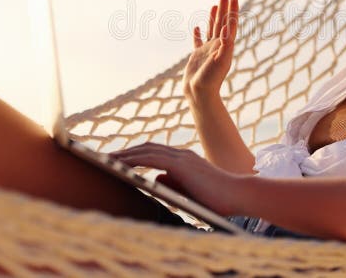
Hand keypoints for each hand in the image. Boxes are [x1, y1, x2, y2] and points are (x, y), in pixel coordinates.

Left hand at [110, 143, 247, 216]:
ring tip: (107, 158)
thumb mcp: (190, 191)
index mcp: (185, 161)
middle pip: (148, 147)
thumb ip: (173, 183)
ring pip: (147, 150)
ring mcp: (182, 157)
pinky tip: (121, 163)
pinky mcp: (181, 164)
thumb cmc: (219, 198)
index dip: (137, 154)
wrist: (238, 195)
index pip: (155, 153)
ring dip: (125, 153)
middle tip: (107, 156)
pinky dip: (135, 159)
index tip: (120, 159)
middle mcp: (182, 155)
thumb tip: (155, 178)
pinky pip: (152, 158)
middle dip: (127, 151)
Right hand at [183, 0, 238, 99]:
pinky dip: (198, 34)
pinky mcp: (197, 56)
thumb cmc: (210, 80)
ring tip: (214, 5)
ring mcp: (207, 51)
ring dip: (213, 17)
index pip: (230, 24)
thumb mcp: (220, 61)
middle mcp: (218, 46)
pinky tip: (197, 28)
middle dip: (224, 9)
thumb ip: (224, 45)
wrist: (200, 94)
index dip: (233, 11)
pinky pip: (197, 42)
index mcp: (225, 46)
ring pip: (211, 29)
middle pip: (222, 23)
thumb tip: (226, 28)